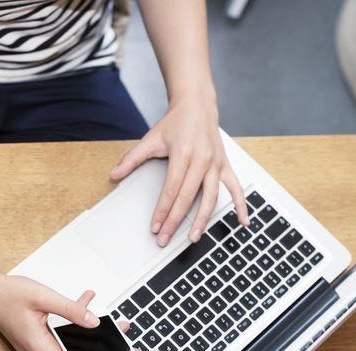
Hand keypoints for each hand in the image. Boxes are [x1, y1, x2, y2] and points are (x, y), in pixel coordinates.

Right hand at [0, 272, 98, 350]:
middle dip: (98, 348)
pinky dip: (73, 327)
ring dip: (87, 333)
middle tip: (117, 333)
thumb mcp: (43, 297)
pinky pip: (61, 340)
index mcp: (38, 348)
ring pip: (70, 349)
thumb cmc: (7, 295)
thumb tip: (94, 322)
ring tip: (101, 315)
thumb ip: (71, 310)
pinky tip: (82, 306)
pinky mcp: (39, 343)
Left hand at [109, 94, 247, 246]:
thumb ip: (131, 159)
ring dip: (202, 220)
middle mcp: (202, 160)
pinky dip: (241, 206)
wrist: (197, 106)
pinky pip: (236, 188)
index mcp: (183, 154)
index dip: (162, 211)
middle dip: (175, 221)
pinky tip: (242, 222)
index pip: (171, 190)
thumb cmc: (175, 123)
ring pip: (211, 197)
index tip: (155, 227)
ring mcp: (216, 164)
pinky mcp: (226, 166)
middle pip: (188, 198)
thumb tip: (113, 174)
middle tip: (166, 239)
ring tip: (193, 237)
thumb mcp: (150, 139)